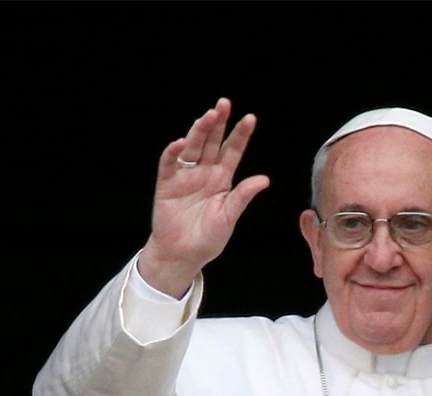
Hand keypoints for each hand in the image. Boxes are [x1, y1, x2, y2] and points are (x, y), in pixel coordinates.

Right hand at [136, 98, 269, 296]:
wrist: (182, 256)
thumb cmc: (207, 239)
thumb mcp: (228, 217)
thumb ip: (242, 197)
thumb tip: (264, 180)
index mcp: (222, 179)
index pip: (233, 151)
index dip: (240, 135)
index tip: (250, 118)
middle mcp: (204, 173)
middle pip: (212, 142)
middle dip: (218, 123)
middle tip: (224, 104)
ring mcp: (185, 176)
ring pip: (193, 147)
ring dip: (199, 130)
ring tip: (209, 116)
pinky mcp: (167, 183)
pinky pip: (169, 163)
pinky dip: (174, 152)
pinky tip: (181, 142)